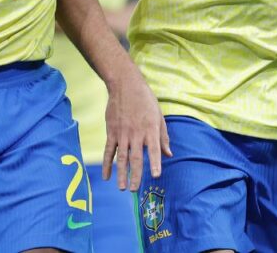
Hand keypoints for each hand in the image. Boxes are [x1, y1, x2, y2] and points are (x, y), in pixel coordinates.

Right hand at [103, 64, 170, 190]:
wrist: (125, 85)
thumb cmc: (145, 100)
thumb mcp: (159, 116)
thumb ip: (163, 136)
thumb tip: (169, 155)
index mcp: (151, 129)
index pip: (153, 149)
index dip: (154, 163)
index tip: (155, 176)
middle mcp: (136, 133)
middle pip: (135, 158)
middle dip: (135, 175)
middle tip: (134, 191)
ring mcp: (122, 133)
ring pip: (121, 157)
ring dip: (121, 174)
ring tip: (122, 188)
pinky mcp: (111, 132)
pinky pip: (109, 151)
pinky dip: (107, 164)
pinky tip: (106, 176)